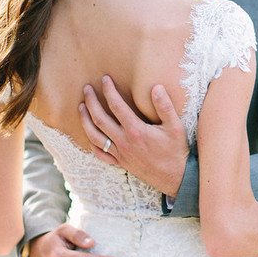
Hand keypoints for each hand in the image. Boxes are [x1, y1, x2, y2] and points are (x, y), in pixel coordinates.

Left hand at [79, 77, 188, 196]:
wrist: (176, 177)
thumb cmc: (176, 151)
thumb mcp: (176, 127)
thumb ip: (165, 106)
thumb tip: (156, 87)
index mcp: (136, 130)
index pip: (116, 105)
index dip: (108, 90)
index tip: (105, 79)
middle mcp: (124, 142)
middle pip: (99, 118)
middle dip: (91, 101)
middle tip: (86, 88)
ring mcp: (120, 154)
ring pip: (94, 136)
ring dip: (84, 120)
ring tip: (81, 107)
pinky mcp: (120, 163)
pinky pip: (100, 153)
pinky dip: (91, 143)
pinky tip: (89, 134)